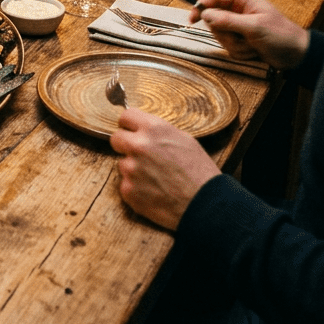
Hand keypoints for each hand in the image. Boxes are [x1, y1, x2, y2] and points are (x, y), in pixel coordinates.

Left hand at [109, 108, 220, 230]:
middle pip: (116, 138)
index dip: (130, 125)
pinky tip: (154, 192)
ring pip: (123, 164)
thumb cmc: (200, 173)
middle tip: (141, 156)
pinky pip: (125, 185)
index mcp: (153, 129)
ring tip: (156, 179)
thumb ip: (158, 132)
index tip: (132, 132)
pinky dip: (136, 189)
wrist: (206, 206)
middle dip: (126, 146)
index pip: (126, 116)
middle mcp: (138, 146)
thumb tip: (142, 128)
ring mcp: (131, 169)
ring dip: (133, 170)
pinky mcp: (128, 190)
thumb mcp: (184, 140)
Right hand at [191, 0, 308, 68]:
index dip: (201, 6)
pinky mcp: (241, 38)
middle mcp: (239, 9)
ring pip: (220, 34)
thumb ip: (227, 20)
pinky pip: (228, 45)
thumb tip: (205, 14)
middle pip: (214, 18)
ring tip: (251, 46)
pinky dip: (239, 51)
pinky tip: (253, 51)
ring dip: (234, 44)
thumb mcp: (254, 27)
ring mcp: (239, 25)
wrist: (297, 56)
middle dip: (225, 33)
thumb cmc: (281, 36)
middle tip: (240, 38)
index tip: (192, 20)